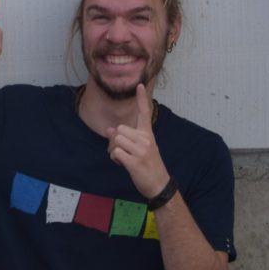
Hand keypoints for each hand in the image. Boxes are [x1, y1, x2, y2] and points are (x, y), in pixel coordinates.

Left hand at [106, 84, 169, 198]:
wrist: (159, 185)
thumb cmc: (149, 166)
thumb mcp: (140, 149)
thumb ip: (126, 138)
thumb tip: (109, 130)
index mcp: (148, 134)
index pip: (144, 112)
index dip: (141, 98)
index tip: (139, 84)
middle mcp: (146, 139)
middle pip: (120, 129)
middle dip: (115, 141)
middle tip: (123, 152)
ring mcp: (141, 150)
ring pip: (116, 140)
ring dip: (114, 151)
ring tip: (123, 159)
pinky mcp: (135, 161)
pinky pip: (116, 152)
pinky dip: (115, 159)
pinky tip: (122, 164)